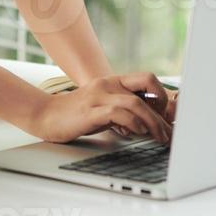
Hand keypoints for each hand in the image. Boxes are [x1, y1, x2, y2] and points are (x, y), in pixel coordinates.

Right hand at [28, 73, 173, 144]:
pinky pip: (118, 113)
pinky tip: (138, 133)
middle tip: (168, 132)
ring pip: (135, 102)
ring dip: (153, 121)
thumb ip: (124, 110)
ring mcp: (98, 96)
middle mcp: (108, 84)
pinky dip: (133, 123)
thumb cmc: (78, 114)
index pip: (147, 77)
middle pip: (146, 87)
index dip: (161, 95)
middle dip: (162, 112)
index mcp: (113, 81)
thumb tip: (149, 123)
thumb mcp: (104, 106)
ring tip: (159, 137)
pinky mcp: (90, 111)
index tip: (166, 116)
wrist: (46, 116)